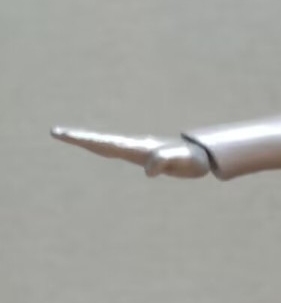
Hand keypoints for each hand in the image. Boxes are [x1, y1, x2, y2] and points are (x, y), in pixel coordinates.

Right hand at [51, 126, 210, 178]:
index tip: (66, 135)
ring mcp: (137, 149)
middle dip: (79, 137)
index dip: (87, 140)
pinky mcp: (141, 154)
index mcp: (138, 147)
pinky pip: (116, 150)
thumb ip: (166, 161)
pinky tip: (94, 147)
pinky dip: (100, 147)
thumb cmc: (193, 159)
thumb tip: (149, 170)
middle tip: (56, 132)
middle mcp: (135, 145)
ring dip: (87, 141)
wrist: (203, 155)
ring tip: (68, 137)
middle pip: (101, 141)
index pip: (107, 143)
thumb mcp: (182, 162)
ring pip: (107, 144)